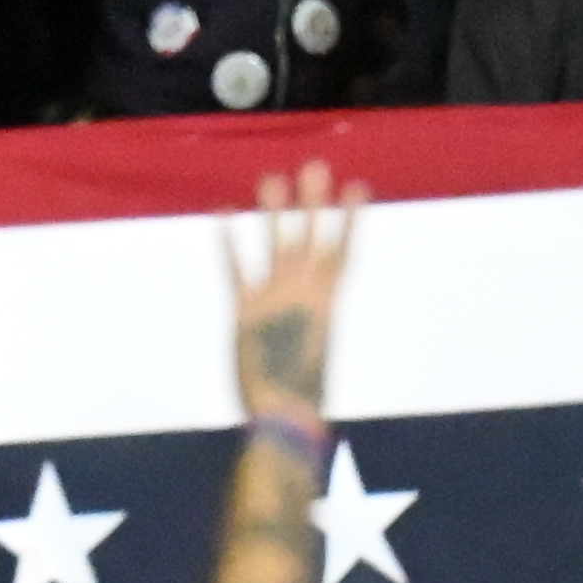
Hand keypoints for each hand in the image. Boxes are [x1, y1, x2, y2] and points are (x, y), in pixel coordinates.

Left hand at [224, 162, 362, 424]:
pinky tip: (223, 212)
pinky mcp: (244, 311)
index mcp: (328, 304)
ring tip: (272, 177)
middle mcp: (305, 295)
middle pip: (312, 238)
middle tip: (317, 165)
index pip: (344, 251)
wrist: (286, 417)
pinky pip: (235, 268)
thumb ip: (307, 326)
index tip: (358, 186)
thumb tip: (309, 321)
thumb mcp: (312, 351)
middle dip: (314, 202)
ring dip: (274, 212)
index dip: (350, 218)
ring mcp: (275, 300)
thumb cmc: (301, 394)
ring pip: (276, 245)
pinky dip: (228, 240)